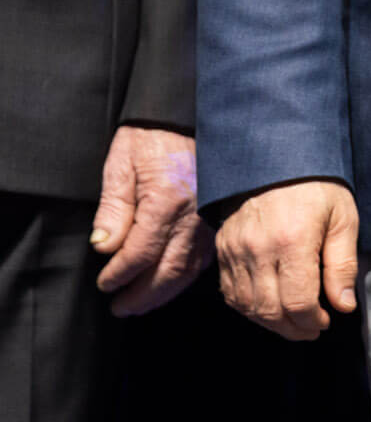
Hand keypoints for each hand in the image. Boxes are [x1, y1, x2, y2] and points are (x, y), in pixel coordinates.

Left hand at [93, 125, 213, 315]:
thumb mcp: (120, 165)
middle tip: (120, 308)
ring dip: (164, 291)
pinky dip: (186, 275)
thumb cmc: (150, 136)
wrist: (184, 114)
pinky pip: (204, 255)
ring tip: (142, 304)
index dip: (119, 275)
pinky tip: (172, 281)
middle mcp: (193, 214)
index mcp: (166, 201)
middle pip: (168, 270)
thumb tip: (104, 247)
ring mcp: (209, 217)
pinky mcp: (216, 216)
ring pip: (189, 268)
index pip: (140, 253)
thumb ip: (113, 208)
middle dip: (142, 294)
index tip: (104, 285)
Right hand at [215, 178, 359, 340]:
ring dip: (271, 322)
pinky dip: (249, 308)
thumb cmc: (317, 187)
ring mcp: (235, 251)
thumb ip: (343, 265)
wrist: (275, 158)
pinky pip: (230, 292)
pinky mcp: (222, 249)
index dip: (313, 320)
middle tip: (312, 329)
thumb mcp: (343, 219)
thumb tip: (344, 306)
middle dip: (294, 328)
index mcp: (293, 242)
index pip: (298, 302)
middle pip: (270, 310)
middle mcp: (259, 250)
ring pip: (247, 306)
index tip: (327, 321)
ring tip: (293, 323)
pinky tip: (269, 307)